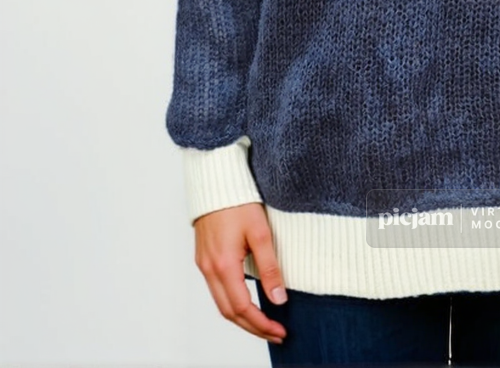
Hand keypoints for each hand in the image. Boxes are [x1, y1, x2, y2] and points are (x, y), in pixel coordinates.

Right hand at [193, 202, 287, 344]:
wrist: (215, 180)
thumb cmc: (238, 201)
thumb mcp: (261, 233)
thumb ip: (270, 267)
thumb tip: (279, 299)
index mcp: (223, 265)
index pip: (242, 308)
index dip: (261, 324)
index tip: (280, 331)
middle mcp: (209, 269)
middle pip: (229, 313)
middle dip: (252, 328)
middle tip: (276, 334)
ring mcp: (204, 264)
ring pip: (221, 303)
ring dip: (241, 318)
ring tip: (264, 323)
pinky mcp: (204, 258)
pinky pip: (216, 290)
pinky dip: (232, 302)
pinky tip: (247, 301)